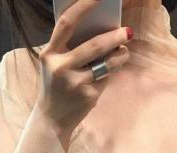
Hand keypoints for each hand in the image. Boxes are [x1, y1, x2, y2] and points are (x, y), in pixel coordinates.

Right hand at [36, 0, 132, 131]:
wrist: (52, 118)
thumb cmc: (57, 86)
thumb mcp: (56, 64)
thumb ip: (72, 48)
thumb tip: (104, 32)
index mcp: (49, 53)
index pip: (67, 23)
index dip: (83, 6)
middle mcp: (60, 67)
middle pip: (94, 45)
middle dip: (114, 37)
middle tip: (128, 31)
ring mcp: (75, 83)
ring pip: (105, 63)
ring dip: (120, 55)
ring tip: (125, 51)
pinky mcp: (88, 95)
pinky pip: (106, 78)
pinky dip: (112, 72)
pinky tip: (113, 69)